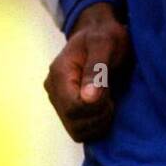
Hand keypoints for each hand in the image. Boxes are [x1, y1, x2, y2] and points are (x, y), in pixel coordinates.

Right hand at [44, 2, 131, 142]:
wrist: (101, 34)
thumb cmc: (106, 36)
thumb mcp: (105, 44)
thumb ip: (96, 69)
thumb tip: (88, 98)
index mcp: (59, 73)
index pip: (72, 107)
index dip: (95, 108)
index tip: (109, 94)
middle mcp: (54, 90)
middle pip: (73, 122)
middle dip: (98, 117)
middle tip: (112, 100)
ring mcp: (59, 101)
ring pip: (76, 131)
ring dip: (98, 124)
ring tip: (109, 104)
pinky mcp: (68, 109)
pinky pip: (79, 131)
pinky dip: (96, 127)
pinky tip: (105, 110)